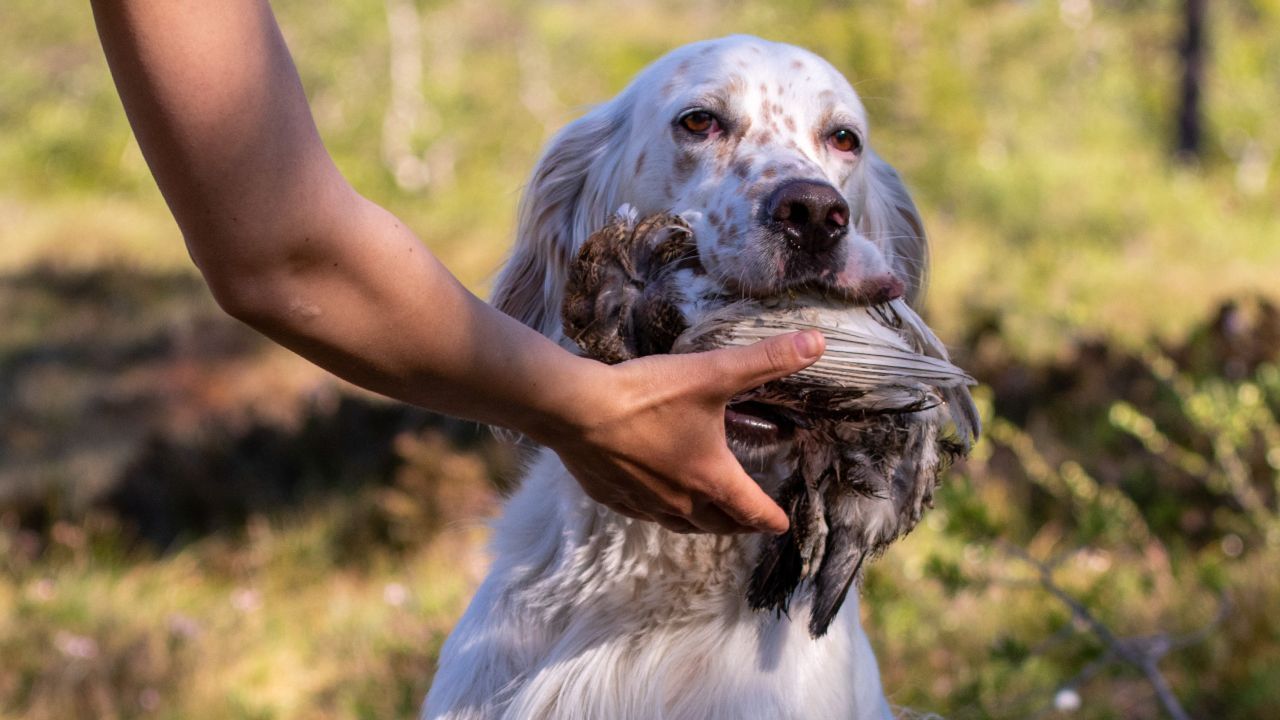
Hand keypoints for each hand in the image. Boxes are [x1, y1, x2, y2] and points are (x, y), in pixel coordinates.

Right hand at [537, 330, 824, 533]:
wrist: (576, 410)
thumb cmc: (647, 395)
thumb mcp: (712, 372)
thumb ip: (766, 360)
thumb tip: (817, 342)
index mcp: (711, 476)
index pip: (751, 508)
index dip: (771, 518)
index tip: (782, 526)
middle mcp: (681, 500)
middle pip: (718, 524)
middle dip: (739, 525)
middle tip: (750, 523)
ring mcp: (644, 502)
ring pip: (681, 526)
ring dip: (703, 525)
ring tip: (710, 520)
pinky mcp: (613, 496)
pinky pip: (644, 514)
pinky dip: (660, 513)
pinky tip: (654, 501)